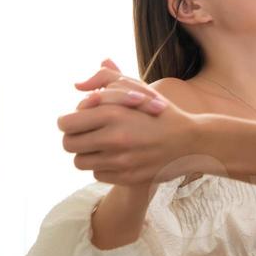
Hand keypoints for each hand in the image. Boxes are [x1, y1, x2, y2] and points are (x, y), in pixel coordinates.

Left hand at [59, 60, 209, 184]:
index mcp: (111, 113)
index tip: (77, 120)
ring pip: (80, 162)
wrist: (190, 142)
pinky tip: (117, 156)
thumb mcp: (135, 86)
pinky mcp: (126, 177)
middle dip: (74, 138)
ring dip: (87, 153)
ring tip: (102, 145)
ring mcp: (120, 161)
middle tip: (86, 134)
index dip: (68, 121)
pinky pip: (97, 174)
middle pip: (68, 145)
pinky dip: (102, 166)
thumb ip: (103, 79)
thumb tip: (77, 86)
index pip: (65, 123)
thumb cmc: (159, 111)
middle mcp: (114, 138)